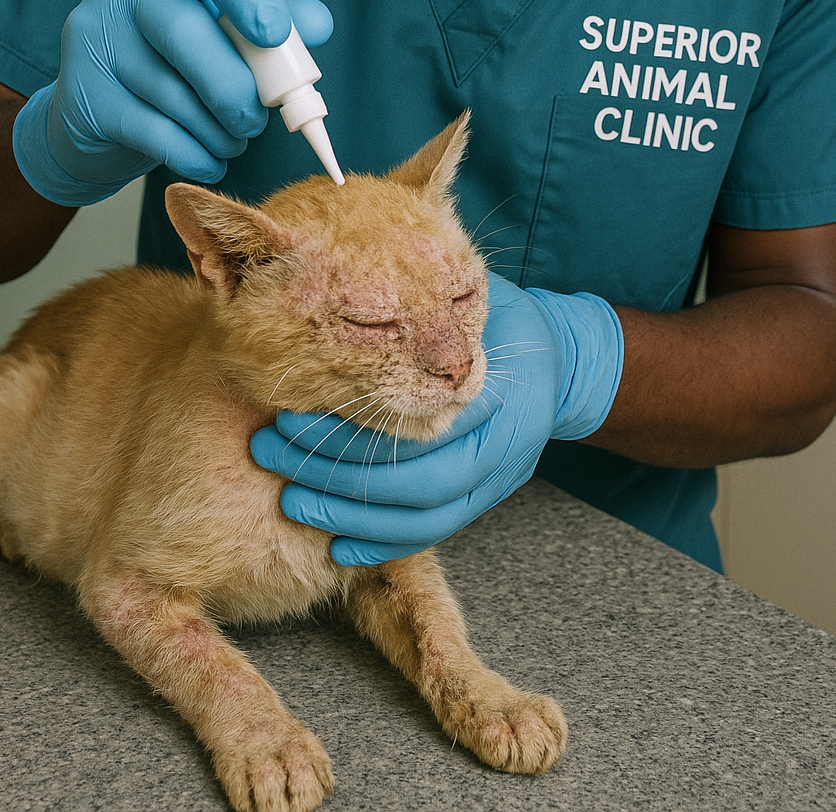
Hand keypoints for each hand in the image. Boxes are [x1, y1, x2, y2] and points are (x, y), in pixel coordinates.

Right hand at [12, 0, 332, 204]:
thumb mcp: (229, 34)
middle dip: (236, 88)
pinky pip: (152, 131)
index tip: (275, 32)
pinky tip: (209, 160)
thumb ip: (277, 22)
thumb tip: (319, 23)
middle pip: (186, 30)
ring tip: (234, 140)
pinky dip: (195, 154)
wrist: (100, 115)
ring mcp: (92, 37)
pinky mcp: (82, 93)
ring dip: (219, 130)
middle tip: (257, 121)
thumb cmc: (181, 64)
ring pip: (171, 91)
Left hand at [250, 273, 623, 564]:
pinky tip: (334, 543)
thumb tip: (341, 291)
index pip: (419, 420)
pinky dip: (381, 544)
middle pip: (415, 476)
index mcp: (499, 388)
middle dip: (336, 470)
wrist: (562, 361)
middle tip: (273, 450)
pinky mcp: (485, 501)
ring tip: (290, 497)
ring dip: (350, 514)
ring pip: (421, 517)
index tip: (292, 410)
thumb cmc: (504, 318)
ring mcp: (497, 481)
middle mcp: (504, 444)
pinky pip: (432, 535)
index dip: (352, 424)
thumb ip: (424, 308)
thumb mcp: (473, 296)